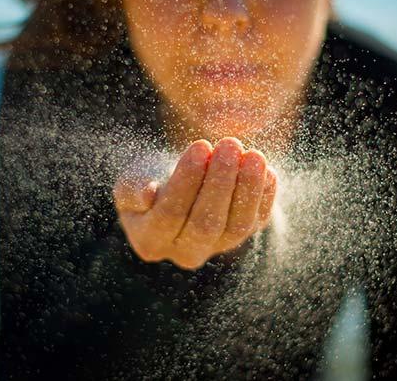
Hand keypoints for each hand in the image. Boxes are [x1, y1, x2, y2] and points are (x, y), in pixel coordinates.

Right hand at [113, 137, 276, 269]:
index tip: (200, 145)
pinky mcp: (242, 235)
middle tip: (229, 144)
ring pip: (237, 226)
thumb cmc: (149, 178)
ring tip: (252, 155)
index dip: (186, 180)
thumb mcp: (131, 179)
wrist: (177, 182)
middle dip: (220, 182)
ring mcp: (217, 247)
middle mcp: (185, 252)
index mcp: (150, 241)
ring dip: (247, 188)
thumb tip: (148, 195)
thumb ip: (132, 188)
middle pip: (206, 223)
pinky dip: (264, 195)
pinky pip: (257, 220)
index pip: (170, 214)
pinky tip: (265, 168)